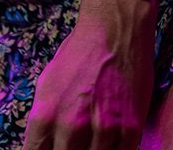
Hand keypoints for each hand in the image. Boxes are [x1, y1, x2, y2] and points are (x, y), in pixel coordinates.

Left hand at [23, 7, 154, 148]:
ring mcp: (103, 130)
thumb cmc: (77, 57)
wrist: (113, 34)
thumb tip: (41, 145)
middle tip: (71, 144)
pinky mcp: (131, 129)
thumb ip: (43, 120)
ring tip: (89, 142)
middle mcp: (71, 125)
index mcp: (45, 114)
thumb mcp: (46, 86)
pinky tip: (108, 144)